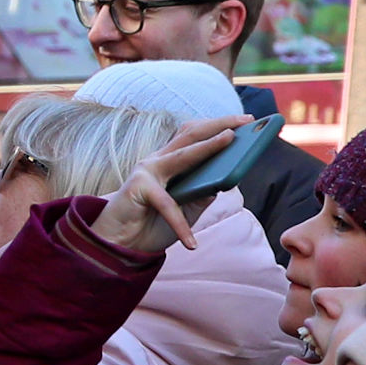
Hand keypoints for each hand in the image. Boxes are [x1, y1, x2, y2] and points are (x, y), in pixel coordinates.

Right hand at [85, 113, 242, 256]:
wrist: (118, 245)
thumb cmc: (151, 224)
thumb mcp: (186, 209)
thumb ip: (203, 193)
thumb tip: (227, 179)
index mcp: (169, 162)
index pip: (195, 137)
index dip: (219, 126)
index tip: (246, 121)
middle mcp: (158, 160)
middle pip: (191, 133)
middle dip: (219, 124)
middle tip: (245, 119)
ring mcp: (147, 171)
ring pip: (183, 154)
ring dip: (208, 146)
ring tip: (230, 139)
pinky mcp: (138, 188)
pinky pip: (167, 205)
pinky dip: (180, 224)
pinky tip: (190, 242)